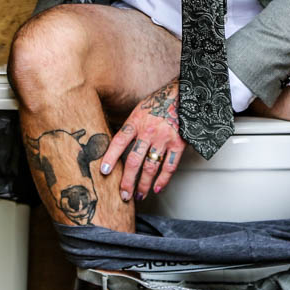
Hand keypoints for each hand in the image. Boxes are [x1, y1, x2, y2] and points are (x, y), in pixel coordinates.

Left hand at [99, 79, 185, 201]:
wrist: (185, 94)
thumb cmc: (160, 102)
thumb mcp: (140, 110)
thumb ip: (130, 127)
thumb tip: (117, 146)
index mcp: (136, 121)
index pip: (119, 142)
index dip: (110, 157)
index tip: (104, 172)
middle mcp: (149, 132)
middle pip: (134, 161)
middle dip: (127, 181)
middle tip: (123, 195)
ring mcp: (164, 139)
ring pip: (151, 167)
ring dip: (144, 185)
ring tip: (139, 195)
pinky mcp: (179, 144)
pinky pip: (170, 167)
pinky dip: (163, 180)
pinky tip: (157, 188)